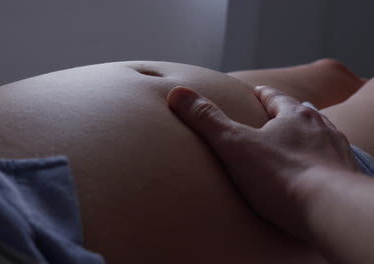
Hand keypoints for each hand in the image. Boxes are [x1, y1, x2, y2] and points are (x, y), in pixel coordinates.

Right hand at [166, 85, 358, 237]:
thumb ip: (206, 119)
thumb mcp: (234, 144)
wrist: (329, 210)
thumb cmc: (281, 176)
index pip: (276, 97)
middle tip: (275, 116)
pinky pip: (331, 162)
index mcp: (295, 116)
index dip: (263, 94)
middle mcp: (320, 128)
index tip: (256, 92)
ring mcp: (336, 152)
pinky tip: (313, 172)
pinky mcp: (346, 177)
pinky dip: (320, 162)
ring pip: (320, 136)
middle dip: (287, 113)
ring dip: (307, 136)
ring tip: (296, 142)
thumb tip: (177, 93)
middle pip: (301, 113)